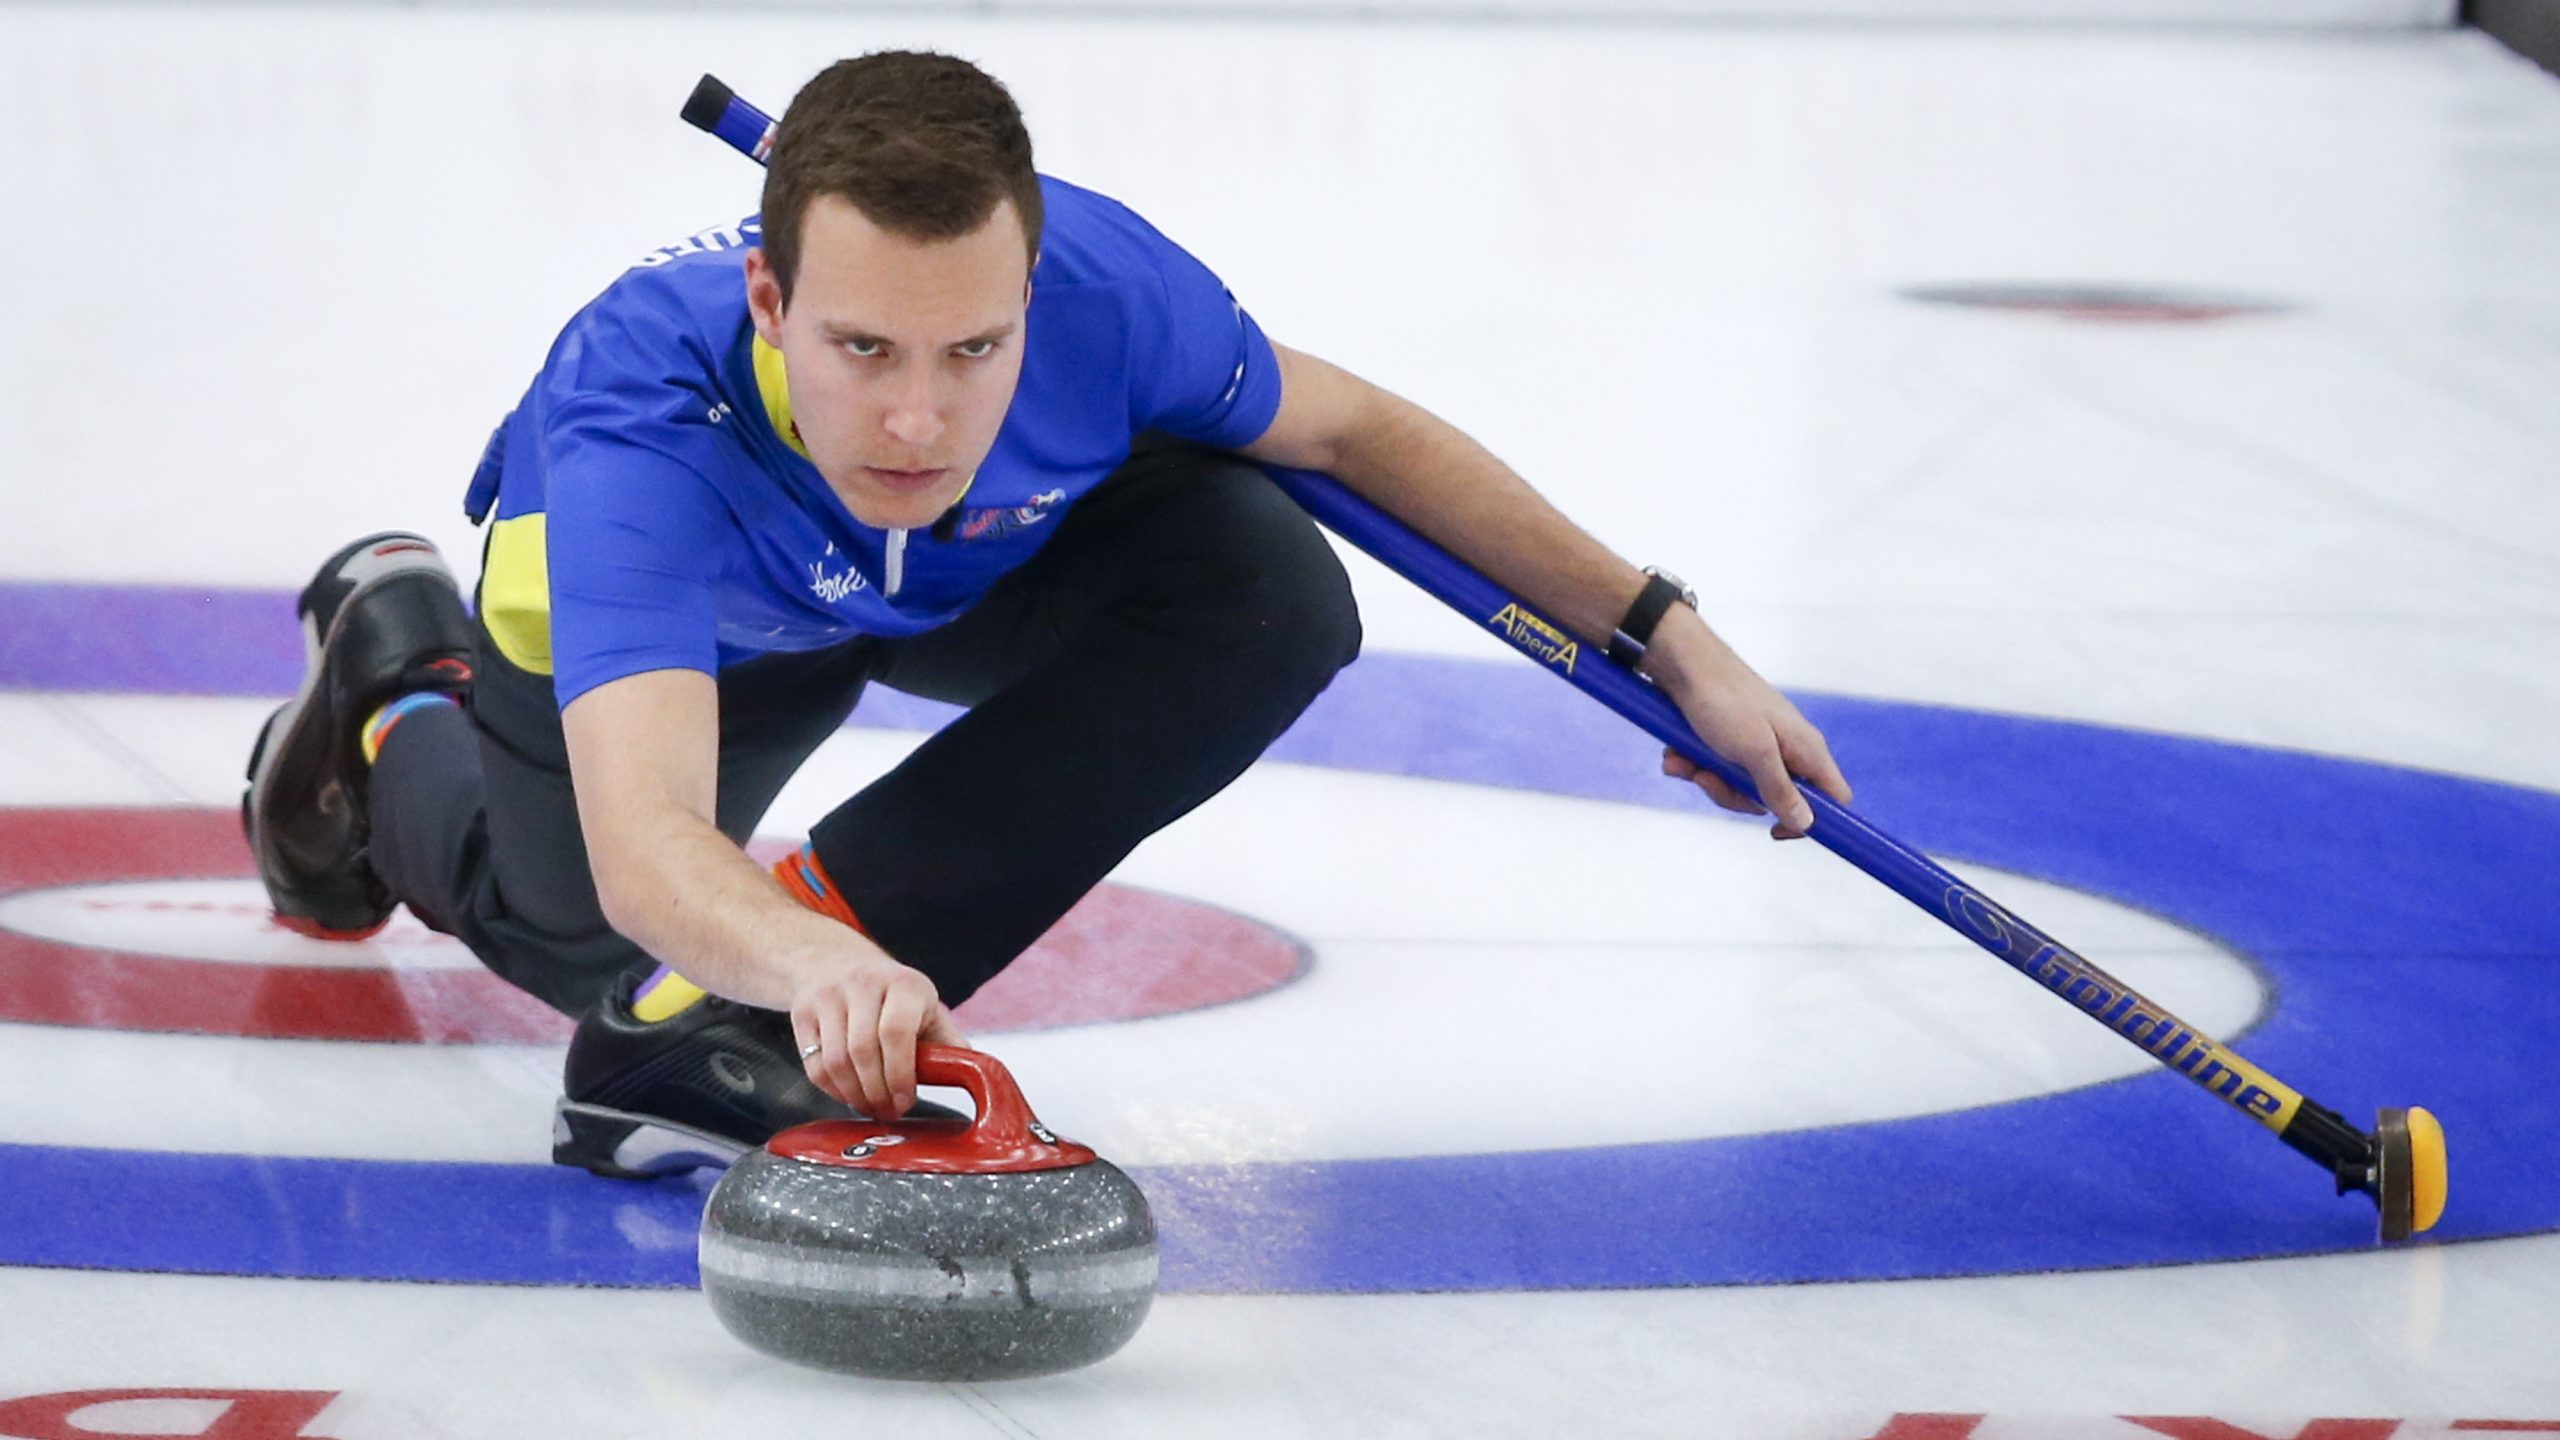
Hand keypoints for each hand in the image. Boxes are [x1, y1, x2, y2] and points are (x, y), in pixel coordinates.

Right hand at [788, 946, 967, 1119]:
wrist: (835, 962)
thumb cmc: (892, 995)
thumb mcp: (926, 1008)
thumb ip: (948, 1043)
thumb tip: (975, 1077)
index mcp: (904, 983)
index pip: (897, 1032)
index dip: (901, 1074)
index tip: (906, 1101)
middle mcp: (864, 983)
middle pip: (864, 1051)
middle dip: (877, 1092)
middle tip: (888, 1112)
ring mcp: (828, 996)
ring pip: (837, 1061)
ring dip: (854, 1096)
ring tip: (870, 1107)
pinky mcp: (802, 1011)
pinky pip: (815, 1065)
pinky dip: (833, 1090)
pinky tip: (848, 1095)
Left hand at [1645, 616, 1850, 839]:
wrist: (1682, 662)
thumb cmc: (1723, 700)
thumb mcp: (1753, 751)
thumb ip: (1780, 789)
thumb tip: (1807, 823)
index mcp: (1806, 749)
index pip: (1833, 797)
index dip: (1812, 820)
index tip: (1774, 832)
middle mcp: (1786, 748)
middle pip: (1774, 799)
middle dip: (1733, 795)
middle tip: (1708, 777)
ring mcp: (1756, 743)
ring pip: (1738, 786)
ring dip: (1706, 778)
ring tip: (1683, 760)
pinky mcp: (1728, 739)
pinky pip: (1715, 768)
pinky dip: (1693, 764)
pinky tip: (1675, 753)